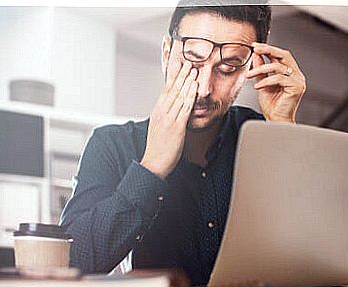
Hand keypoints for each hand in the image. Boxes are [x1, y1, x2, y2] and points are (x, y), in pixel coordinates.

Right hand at [141, 61, 197, 178]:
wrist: (154, 163)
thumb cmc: (158, 148)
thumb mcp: (159, 127)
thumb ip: (165, 115)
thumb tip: (172, 107)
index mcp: (157, 111)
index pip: (166, 89)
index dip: (173, 76)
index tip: (179, 65)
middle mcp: (161, 112)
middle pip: (172, 89)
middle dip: (181, 74)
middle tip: (188, 61)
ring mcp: (168, 119)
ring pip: (179, 96)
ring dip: (187, 81)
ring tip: (194, 69)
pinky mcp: (176, 127)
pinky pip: (184, 108)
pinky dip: (190, 96)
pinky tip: (194, 88)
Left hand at [246, 43, 305, 122]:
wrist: (276, 121)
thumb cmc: (272, 105)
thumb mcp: (263, 83)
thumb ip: (261, 69)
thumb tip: (256, 54)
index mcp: (290, 73)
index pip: (281, 55)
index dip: (268, 48)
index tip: (255, 46)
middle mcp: (296, 75)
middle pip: (284, 55)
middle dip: (268, 50)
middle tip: (255, 49)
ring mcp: (298, 81)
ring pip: (278, 67)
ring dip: (260, 68)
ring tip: (250, 75)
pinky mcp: (296, 87)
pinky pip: (279, 78)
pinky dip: (266, 81)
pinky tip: (258, 87)